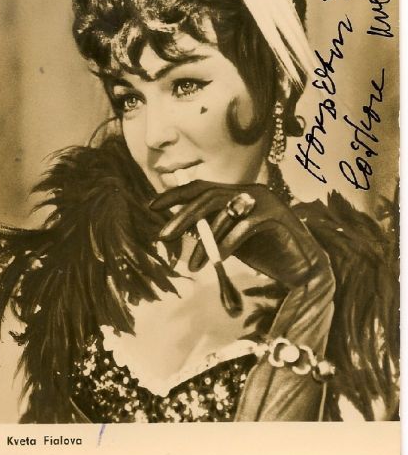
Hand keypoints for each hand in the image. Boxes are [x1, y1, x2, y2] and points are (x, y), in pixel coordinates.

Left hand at [150, 181, 329, 288]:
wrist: (303, 267)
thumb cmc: (265, 253)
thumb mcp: (231, 239)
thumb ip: (211, 229)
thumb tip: (178, 227)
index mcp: (237, 193)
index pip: (201, 187)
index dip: (176, 195)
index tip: (152, 206)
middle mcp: (249, 191)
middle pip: (208, 197)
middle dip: (182, 217)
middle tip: (163, 237)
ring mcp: (264, 200)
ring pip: (223, 212)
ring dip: (204, 241)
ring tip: (192, 265)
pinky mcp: (276, 215)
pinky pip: (243, 227)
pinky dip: (227, 245)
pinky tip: (216, 261)